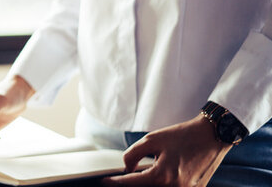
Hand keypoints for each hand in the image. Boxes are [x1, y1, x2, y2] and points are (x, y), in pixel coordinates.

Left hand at [102, 116, 232, 185]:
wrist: (213, 136)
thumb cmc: (183, 136)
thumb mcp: (152, 139)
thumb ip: (132, 155)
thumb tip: (126, 170)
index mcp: (163, 176)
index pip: (131, 183)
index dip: (115, 182)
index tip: (105, 181)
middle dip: (132, 184)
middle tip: (122, 177)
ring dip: (147, 184)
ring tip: (142, 174)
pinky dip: (162, 184)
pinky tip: (158, 175)